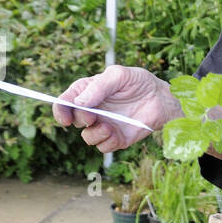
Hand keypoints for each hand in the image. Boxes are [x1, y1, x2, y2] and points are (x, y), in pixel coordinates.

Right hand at [52, 65, 180, 154]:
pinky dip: (107, 142)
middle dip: (80, 120)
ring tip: (108, 126)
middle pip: (74, 120)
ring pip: (87, 137)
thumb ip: (99, 86)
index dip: (60, 110)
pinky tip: (117, 133)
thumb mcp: (119, 75)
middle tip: (93, 115)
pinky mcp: (117, 138)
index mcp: (87, 92)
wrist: (162, 98)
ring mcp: (104, 125)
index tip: (65, 117)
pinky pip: (104, 147)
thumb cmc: (139, 82)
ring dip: (94, 134)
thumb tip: (79, 102)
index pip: (65, 102)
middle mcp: (93, 110)